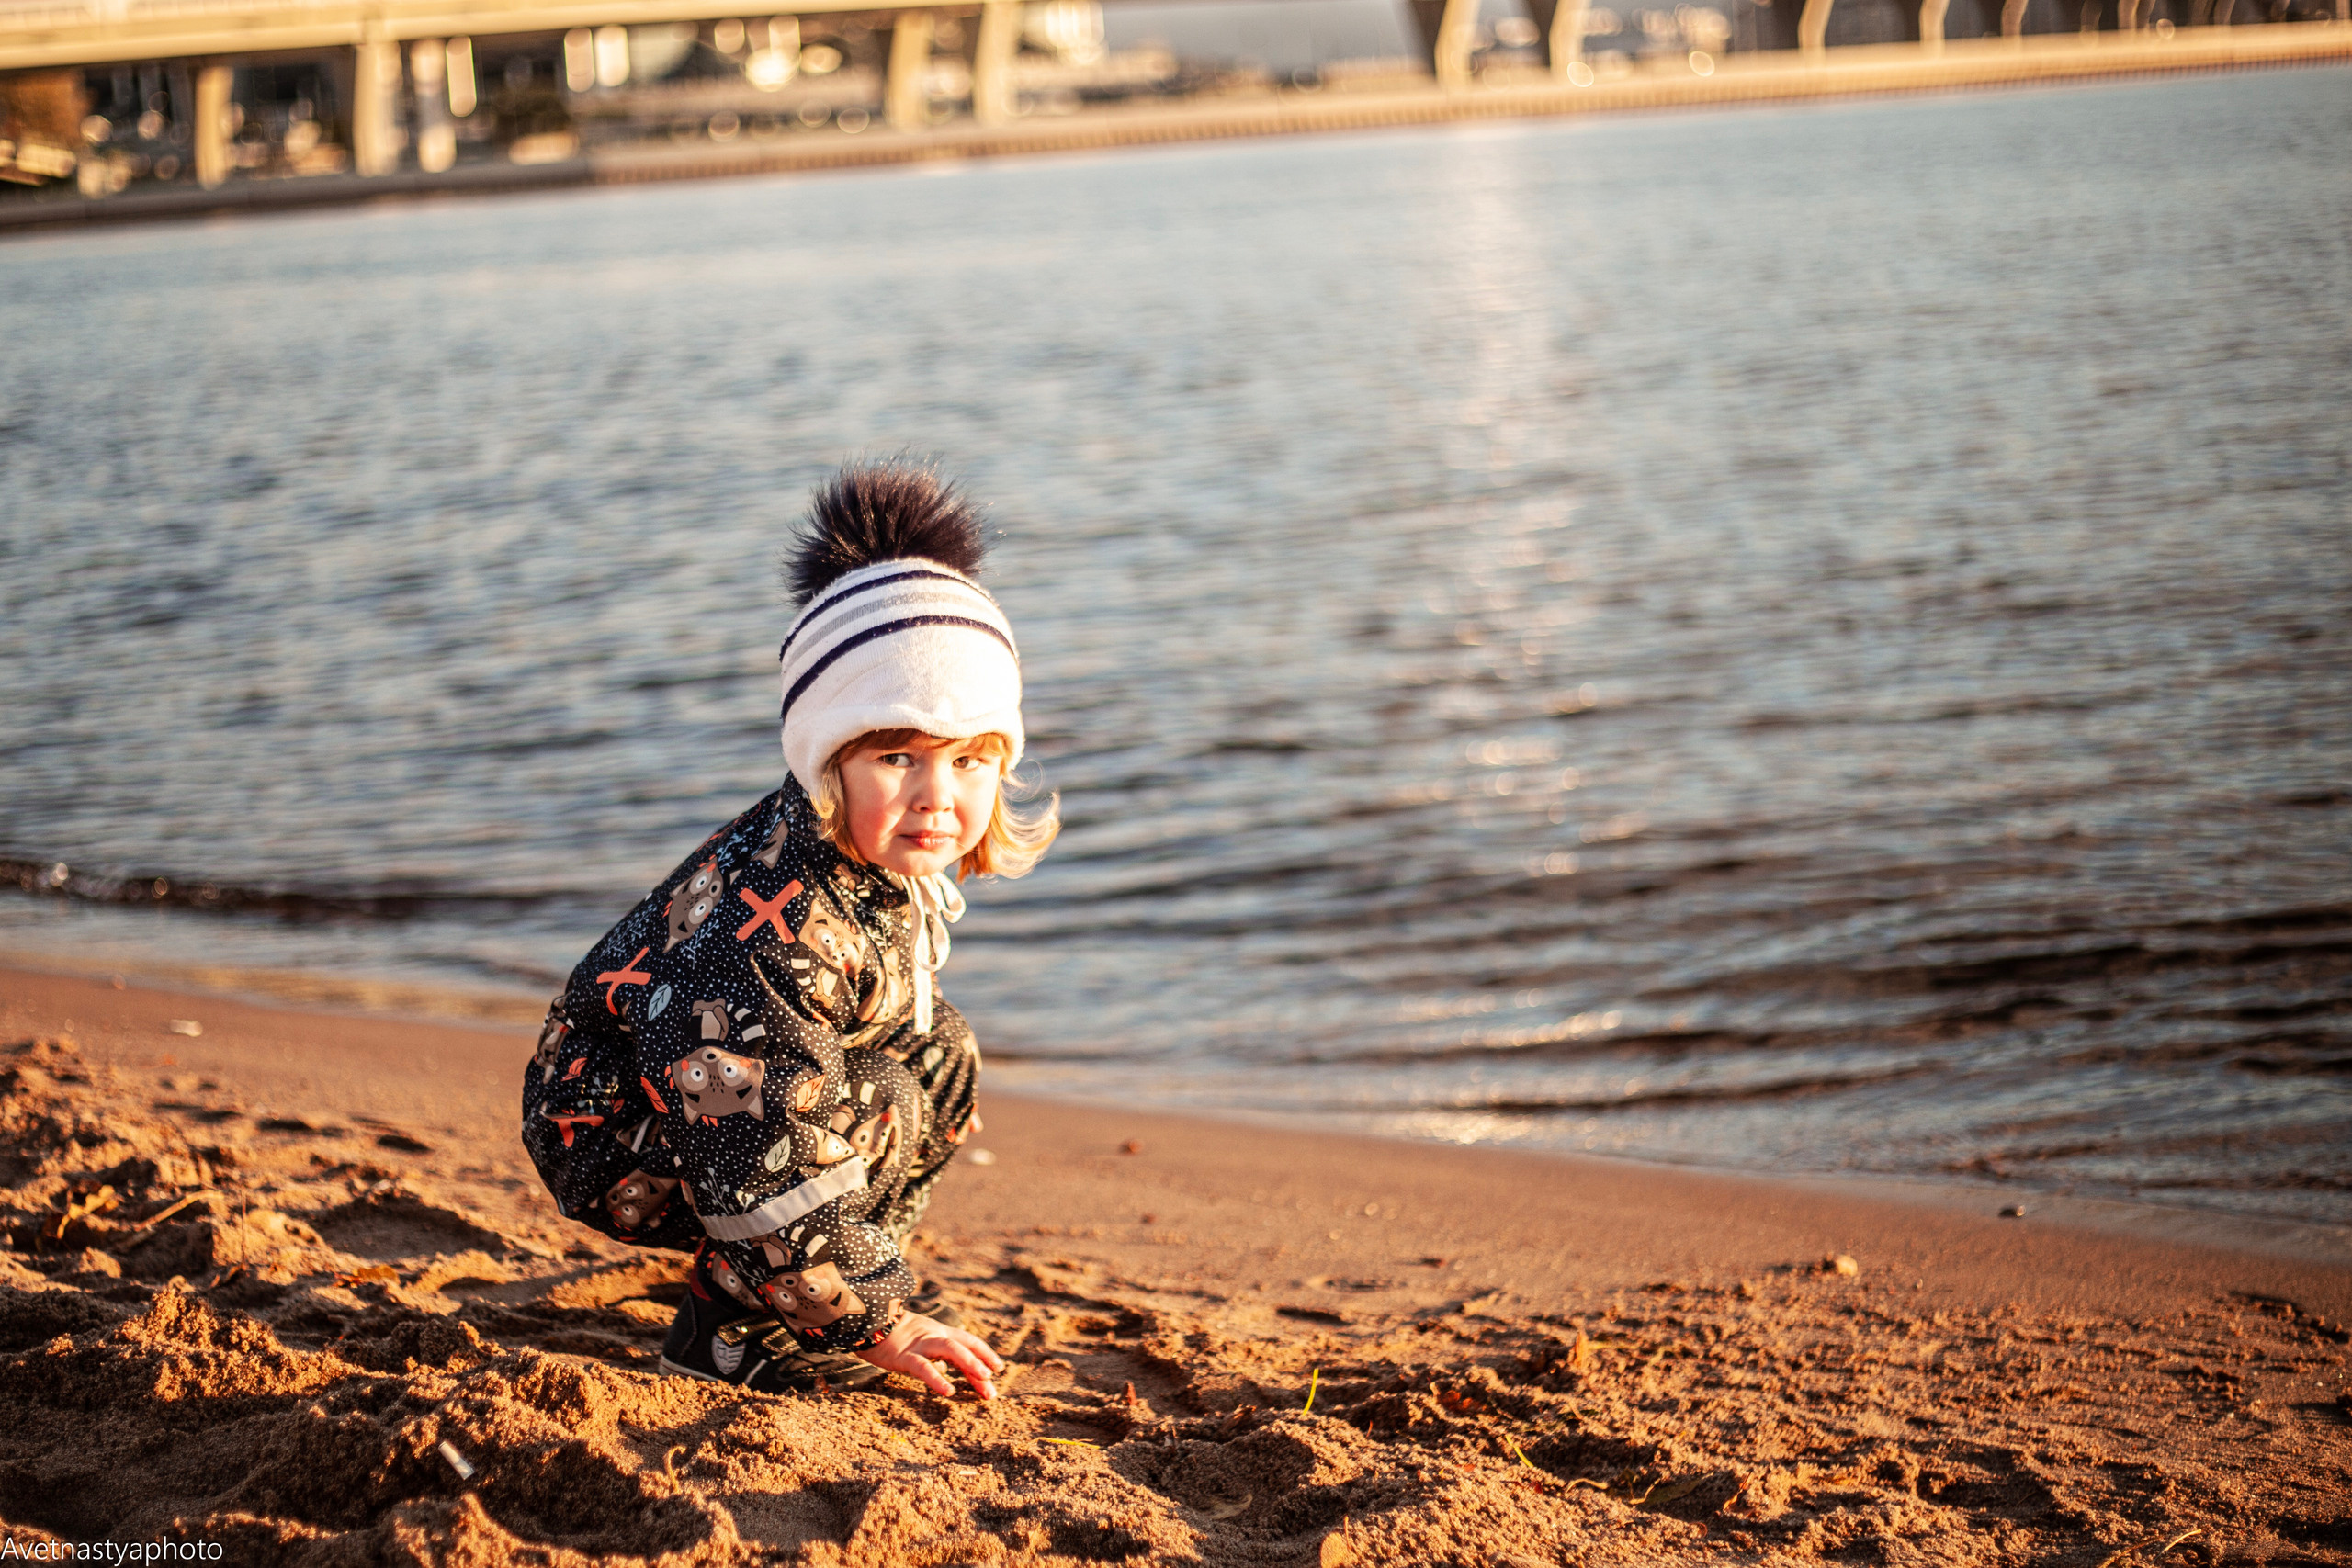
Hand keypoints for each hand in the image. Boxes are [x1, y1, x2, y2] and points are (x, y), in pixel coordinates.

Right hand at [855, 1309, 1003, 1399]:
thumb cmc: (891, 1335)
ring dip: (970, 1363)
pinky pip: (923, 1368)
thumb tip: (947, 1371)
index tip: (998, 1368)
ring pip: (950, 1350)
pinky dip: (937, 1379)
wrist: (864, 1322)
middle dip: (981, 1365)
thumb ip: (933, 1353)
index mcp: (938, 1331)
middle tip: (992, 1389)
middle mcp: (933, 1335)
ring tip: (984, 1379)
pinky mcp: (904, 1356)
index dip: (984, 1352)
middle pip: (964, 1346)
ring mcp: (920, 1344)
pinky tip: (948, 1391)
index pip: (967, 1340)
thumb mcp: (917, 1340)